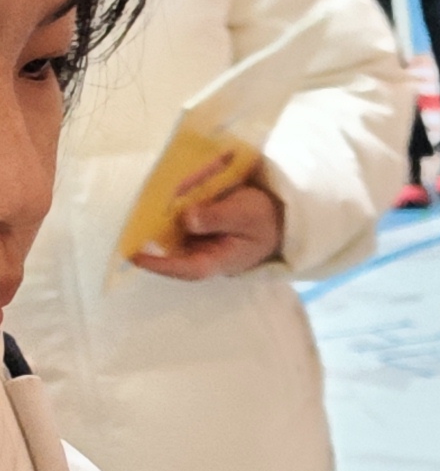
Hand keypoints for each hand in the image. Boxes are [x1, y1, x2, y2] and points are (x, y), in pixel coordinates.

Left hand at [131, 181, 283, 280]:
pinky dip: (160, 216)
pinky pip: (171, 228)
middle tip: (133, 223)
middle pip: (172, 254)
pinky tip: (155, 201)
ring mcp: (195, 245)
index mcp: (221, 259)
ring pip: (168, 240)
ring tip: (143, 207)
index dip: (163, 265)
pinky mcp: (190, 232)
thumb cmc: (262, 217)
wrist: (274, 216)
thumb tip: (187, 218)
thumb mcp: (246, 212)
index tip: (137, 257)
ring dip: (153, 225)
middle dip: (150, 240)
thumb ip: (217, 216)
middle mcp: (203, 256)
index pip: (190, 269)